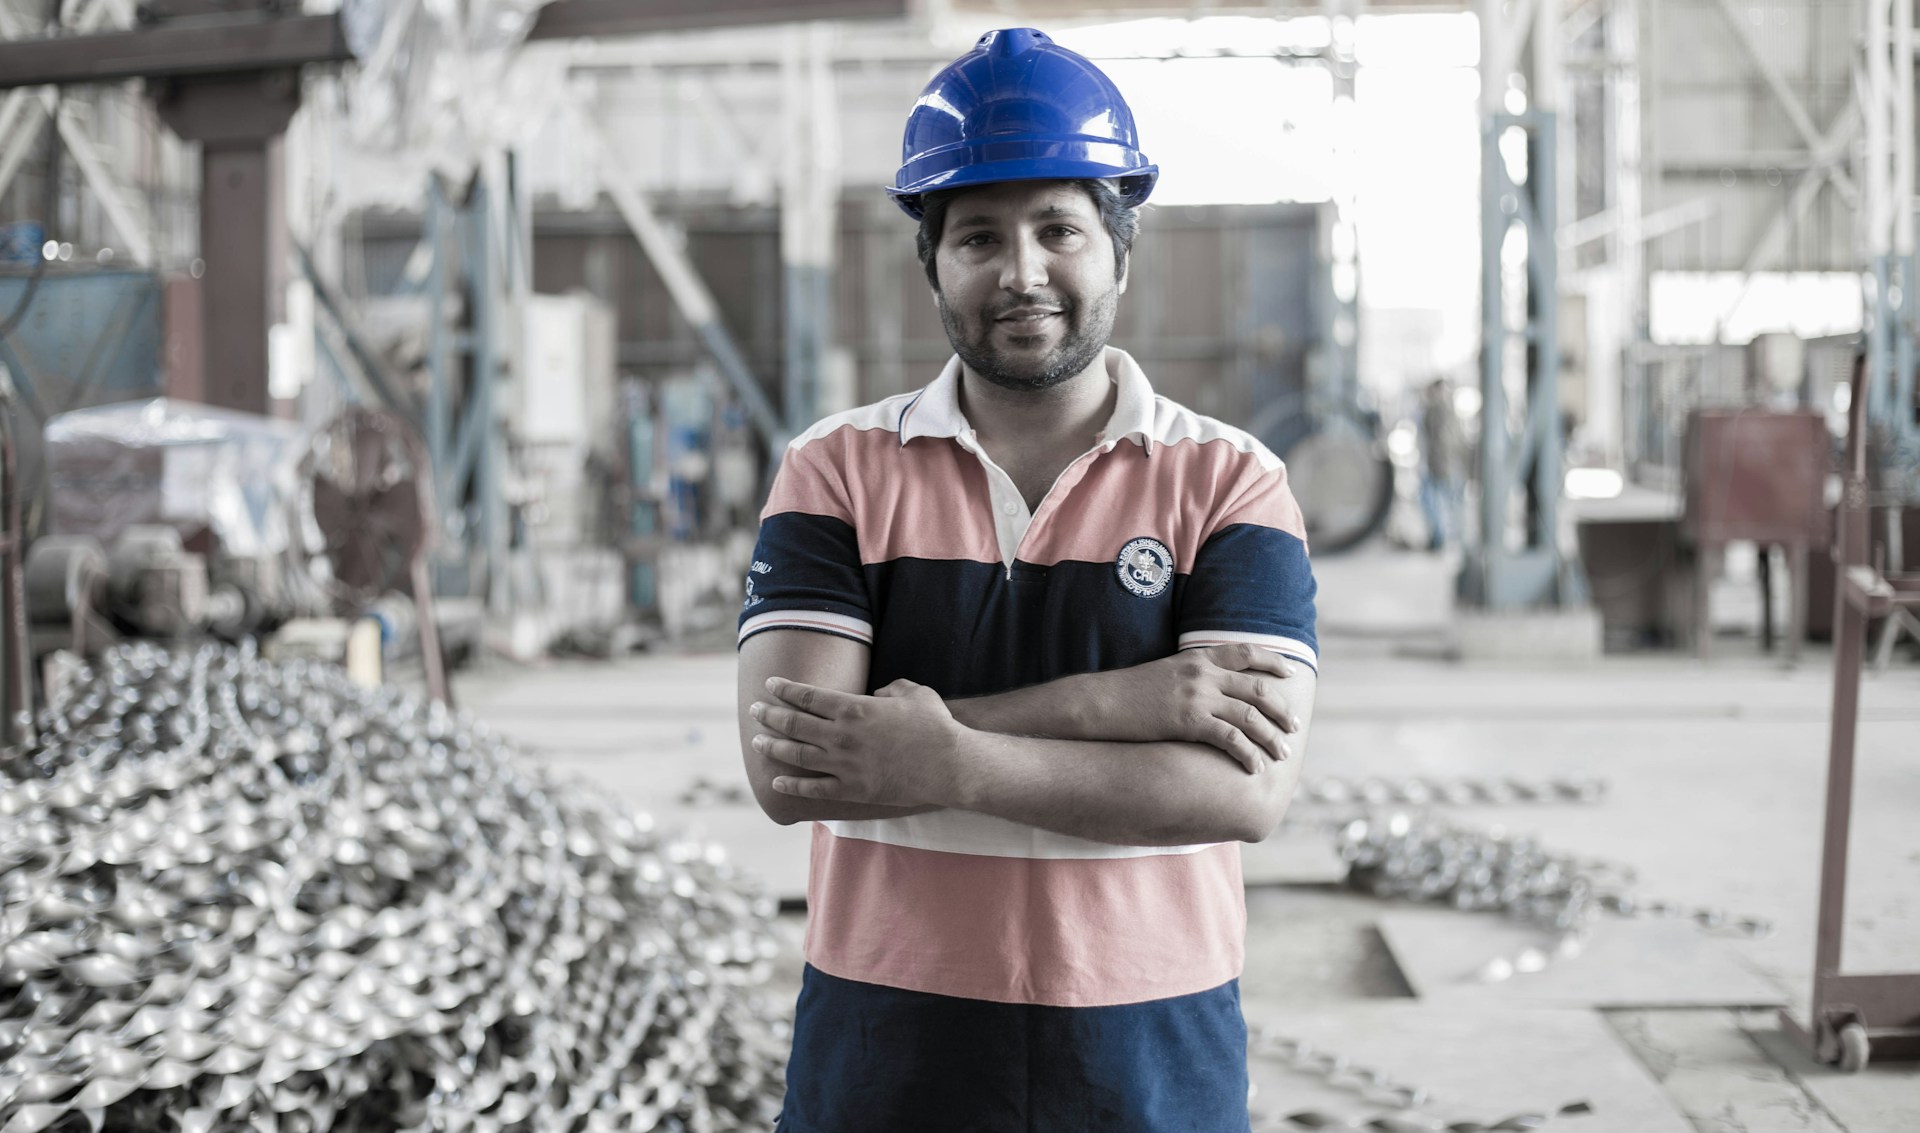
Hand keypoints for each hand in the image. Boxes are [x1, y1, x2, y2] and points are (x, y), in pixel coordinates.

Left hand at [750, 677, 966, 806]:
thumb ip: (890, 688)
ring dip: (773, 747)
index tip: (770, 685)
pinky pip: (814, 788)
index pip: (807, 695)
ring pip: (797, 755)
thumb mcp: (913, 692)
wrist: (949, 765)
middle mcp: (841, 736)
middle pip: (793, 724)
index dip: (784, 689)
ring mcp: (844, 765)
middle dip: (769, 715)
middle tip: (754, 711)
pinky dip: (792, 785)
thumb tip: (878, 693)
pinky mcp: (852, 789)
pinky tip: (777, 782)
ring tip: (757, 742)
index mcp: (853, 708)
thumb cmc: (934, 725)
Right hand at [1089, 645, 1302, 773]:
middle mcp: (1203, 674)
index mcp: (1198, 658)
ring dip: (1271, 736)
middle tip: (1295, 726)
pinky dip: (1247, 754)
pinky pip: (1229, 739)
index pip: (1246, 652)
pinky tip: (1255, 767)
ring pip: (1249, 716)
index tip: (1290, 672)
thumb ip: (1194, 674)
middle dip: (1281, 709)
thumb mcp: (1167, 672)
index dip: (1273, 661)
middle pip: (1257, 687)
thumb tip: (1214, 688)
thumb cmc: (1131, 691)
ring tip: (1281, 753)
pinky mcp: (1188, 721)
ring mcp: (1197, 697)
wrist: (1102, 702)